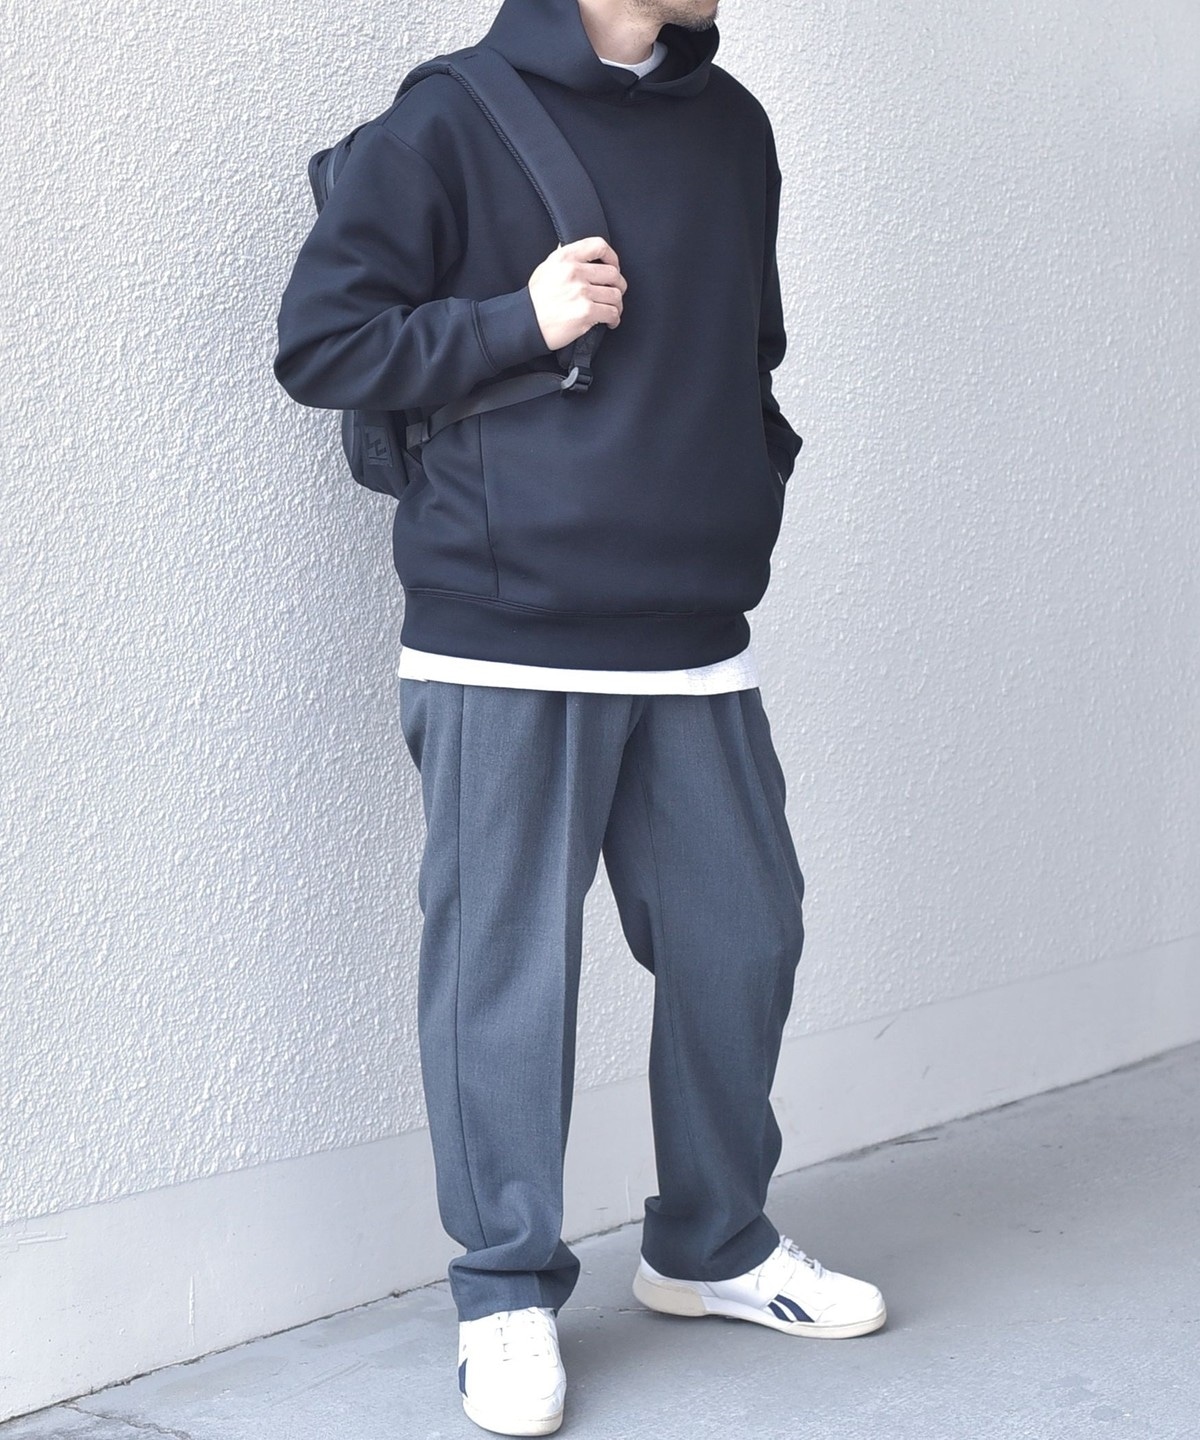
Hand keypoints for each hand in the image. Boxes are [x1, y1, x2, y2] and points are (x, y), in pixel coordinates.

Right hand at [527, 236, 625, 350]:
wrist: (526, 322)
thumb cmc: (536, 298)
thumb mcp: (546, 268)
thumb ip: (564, 256)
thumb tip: (578, 248)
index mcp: (566, 257)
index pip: (599, 246)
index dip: (613, 257)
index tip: (614, 267)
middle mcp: (575, 272)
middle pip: (613, 274)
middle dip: (619, 286)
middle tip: (615, 293)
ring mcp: (581, 292)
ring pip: (615, 295)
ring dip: (617, 305)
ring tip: (612, 310)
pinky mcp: (586, 312)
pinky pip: (612, 313)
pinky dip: (614, 318)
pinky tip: (610, 321)